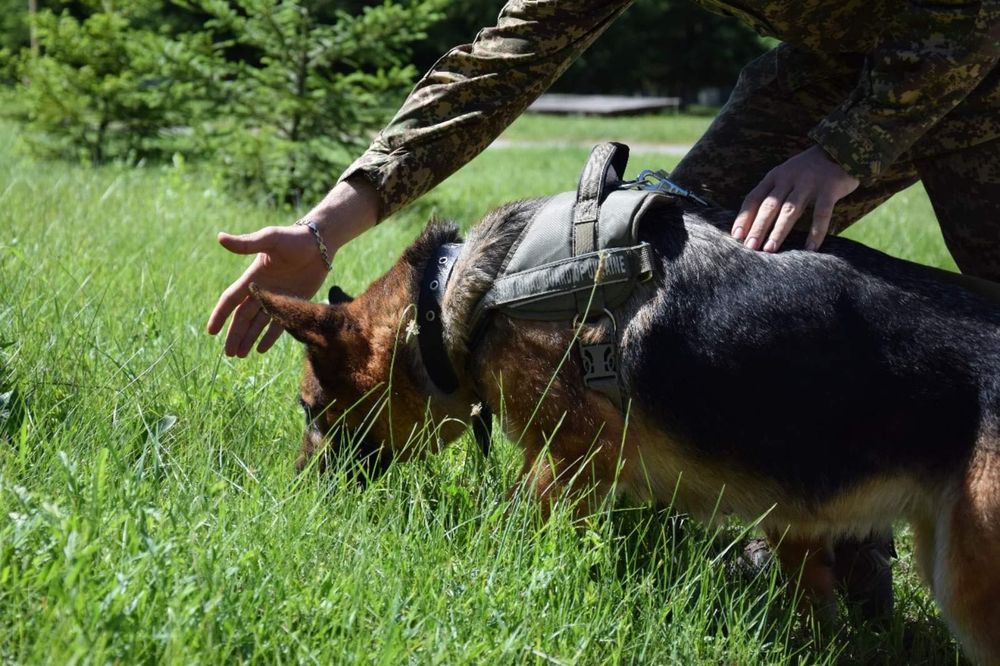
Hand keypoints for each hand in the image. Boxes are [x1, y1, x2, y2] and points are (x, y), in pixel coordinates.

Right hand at [206, 178, 378, 356]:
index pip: (231, 300)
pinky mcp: (293, 302)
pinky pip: (279, 323)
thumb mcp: (270, 238)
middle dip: (235, 335)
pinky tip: (261, 349)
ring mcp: (277, 297)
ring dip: (248, 338)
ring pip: (258, 323)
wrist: (320, 243)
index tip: (211, 331)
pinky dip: (269, 336)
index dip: (220, 315)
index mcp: (252, 277)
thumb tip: (220, 238)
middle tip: (229, 354)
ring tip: (240, 355)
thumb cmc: (294, 237)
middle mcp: (262, 289)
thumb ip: (247, 243)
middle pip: (243, 317)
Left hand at [731, 145, 858, 251]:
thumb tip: (752, 223)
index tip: (736, 236)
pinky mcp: (829, 188)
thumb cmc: (808, 170)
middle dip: (758, 227)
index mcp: (775, 176)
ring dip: (778, 231)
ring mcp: (809, 183)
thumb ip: (771, 193)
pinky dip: (816, 232)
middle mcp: (789, 178)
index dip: (744, 217)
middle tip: (750, 247)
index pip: (754, 198)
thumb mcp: (785, 175)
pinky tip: (810, 248)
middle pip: (769, 206)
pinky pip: (821, 213)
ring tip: (769, 249)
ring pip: (790, 210)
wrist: (841, 148)